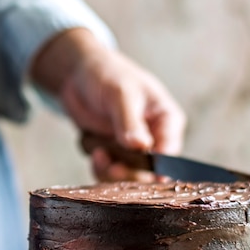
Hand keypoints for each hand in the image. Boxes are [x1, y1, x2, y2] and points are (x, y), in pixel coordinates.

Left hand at [30, 28, 185, 179]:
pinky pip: (108, 172)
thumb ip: (130, 121)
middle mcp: (154, 137)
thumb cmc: (107, 74)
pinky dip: (100, 168)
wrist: (78, 74)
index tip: (146, 176)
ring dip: (112, 172)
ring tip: (98, 155)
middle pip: (150, 172)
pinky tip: (95, 153)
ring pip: (128, 176)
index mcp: (166, 120)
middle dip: (132, 173)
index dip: (159, 168)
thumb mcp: (121, 94)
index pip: (170, 152)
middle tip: (114, 168)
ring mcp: (132, 148)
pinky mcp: (113, 153)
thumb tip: (141, 147)